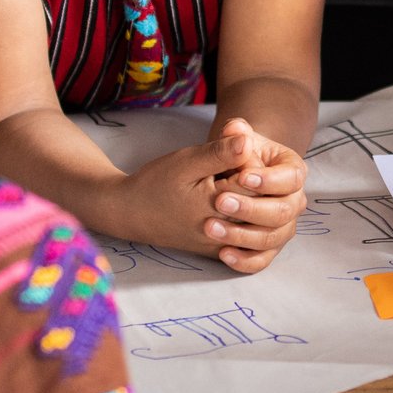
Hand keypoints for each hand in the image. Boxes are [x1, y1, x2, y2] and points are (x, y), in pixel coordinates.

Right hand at [112, 128, 305, 272]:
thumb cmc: (157, 183)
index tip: (228, 156)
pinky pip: (246, 238)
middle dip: (250, 183)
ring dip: (248, 202)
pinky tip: (227, 204)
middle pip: (261, 203)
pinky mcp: (219, 250)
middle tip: (223, 175)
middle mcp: (226, 233)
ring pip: (256, 222)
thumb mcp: (187, 161)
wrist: (131, 213)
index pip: (256, 181)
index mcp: (218, 207)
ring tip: (222, 189)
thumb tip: (248, 141)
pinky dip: (245, 220)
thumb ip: (220, 153)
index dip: (247, 162)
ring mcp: (223, 245)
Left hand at [203, 118, 309, 272]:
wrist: (229, 176)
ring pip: (272, 238)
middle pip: (283, 211)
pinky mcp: (268, 247)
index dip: (269, 180)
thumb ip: (234, 134)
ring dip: (242, 236)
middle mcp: (294, 200)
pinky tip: (223, 254)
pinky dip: (245, 260)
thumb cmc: (234, 156)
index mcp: (292, 171)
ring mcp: (283, 226)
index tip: (241, 177)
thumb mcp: (234, 141)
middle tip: (219, 202)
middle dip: (251, 209)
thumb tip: (236, 130)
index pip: (291, 178)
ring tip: (211, 228)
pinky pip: (262, 260)